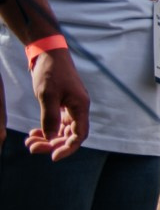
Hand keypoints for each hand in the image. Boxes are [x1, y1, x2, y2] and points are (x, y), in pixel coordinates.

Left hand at [26, 47, 87, 161]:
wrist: (48, 52)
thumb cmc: (51, 71)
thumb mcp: (47, 95)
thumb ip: (49, 118)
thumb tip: (50, 138)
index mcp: (80, 106)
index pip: (79, 135)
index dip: (68, 148)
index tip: (53, 157)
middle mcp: (78, 108)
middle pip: (69, 135)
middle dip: (52, 144)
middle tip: (32, 148)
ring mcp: (70, 106)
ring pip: (62, 130)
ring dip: (47, 138)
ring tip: (29, 141)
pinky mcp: (62, 103)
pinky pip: (57, 122)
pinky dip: (46, 129)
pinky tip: (33, 132)